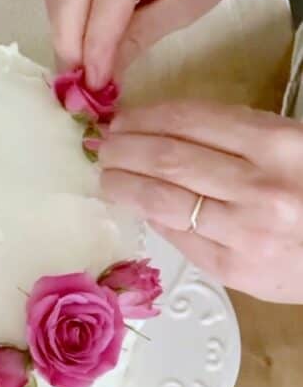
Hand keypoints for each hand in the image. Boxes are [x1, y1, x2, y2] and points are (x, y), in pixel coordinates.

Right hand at [40, 0, 250, 87]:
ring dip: (59, 21)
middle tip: (73, 76)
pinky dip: (58, 4)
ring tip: (73, 58)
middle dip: (69, 33)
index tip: (93, 80)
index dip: (97, 37)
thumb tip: (100, 79)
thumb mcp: (187, 5)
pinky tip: (72, 30)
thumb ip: (140, 36)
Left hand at [97, 100, 302, 302]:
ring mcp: (245, 232)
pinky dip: (152, 218)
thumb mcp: (293, 147)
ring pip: (163, 200)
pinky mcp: (234, 270)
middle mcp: (260, 187)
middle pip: (168, 158)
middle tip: (102, 145)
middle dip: (125, 148)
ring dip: (124, 184)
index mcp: (278, 144)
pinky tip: (138, 206)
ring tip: (106, 175)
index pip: (192, 120)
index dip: (147, 117)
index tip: (123, 117)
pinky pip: (180, 237)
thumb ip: (241, 137)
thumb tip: (165, 133)